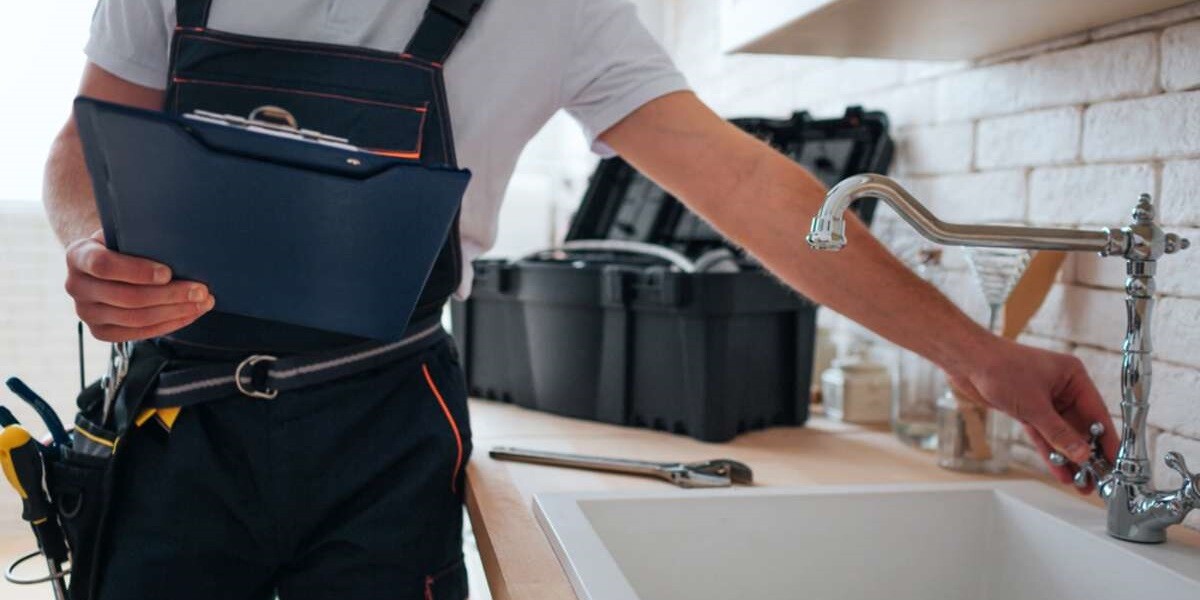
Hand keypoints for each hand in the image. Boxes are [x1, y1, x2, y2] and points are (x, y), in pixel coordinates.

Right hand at [65, 230, 213, 341]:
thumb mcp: (126, 233)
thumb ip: (142, 237)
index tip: (168, 273)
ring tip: (203, 303)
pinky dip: (168, 324)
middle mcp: (75, 286)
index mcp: (77, 255)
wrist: (105, 264)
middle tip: (201, 290)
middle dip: (170, 295)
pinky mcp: (100, 332)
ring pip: (136, 318)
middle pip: (127, 297)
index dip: (137, 271)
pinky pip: (137, 334)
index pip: (103, 265)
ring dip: (175, 312)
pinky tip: (190, 314)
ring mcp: (86, 313)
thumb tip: (182, 242)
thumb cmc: (123, 244)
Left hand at [948, 337, 1117, 492]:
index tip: (1116, 463)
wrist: (967, 361)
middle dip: (1087, 455)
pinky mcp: (1028, 409)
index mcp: (1073, 377)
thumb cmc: (1000, 369)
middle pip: (1081, 427)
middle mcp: (1063, 388)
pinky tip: (1060, 471)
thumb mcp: (1034, 406)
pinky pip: (1044, 435)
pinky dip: (1050, 452)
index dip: (1107, 440)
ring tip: (1081, 483)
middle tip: (1098, 481)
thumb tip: (1083, 454)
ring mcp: (1045, 400)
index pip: (1098, 414)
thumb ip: (1059, 433)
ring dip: (1070, 458)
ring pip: (1062, 434)